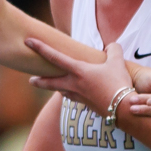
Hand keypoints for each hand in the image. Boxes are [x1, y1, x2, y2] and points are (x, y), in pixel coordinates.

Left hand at [26, 40, 150, 124]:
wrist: (122, 109)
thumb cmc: (118, 83)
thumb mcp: (118, 62)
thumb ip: (113, 50)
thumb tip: (112, 46)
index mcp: (78, 71)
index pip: (54, 57)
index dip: (40, 48)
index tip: (27, 41)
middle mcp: (74, 84)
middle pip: (50, 82)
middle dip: (39, 81)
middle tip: (30, 80)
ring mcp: (79, 96)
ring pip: (61, 91)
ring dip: (54, 88)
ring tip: (50, 85)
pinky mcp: (86, 105)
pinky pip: (73, 98)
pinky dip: (69, 94)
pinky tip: (70, 94)